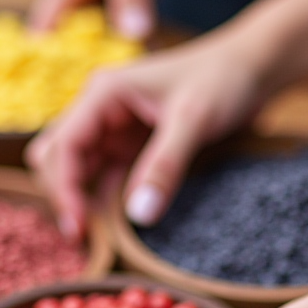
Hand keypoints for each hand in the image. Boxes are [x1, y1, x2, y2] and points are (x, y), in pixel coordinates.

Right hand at [26, 30, 267, 239]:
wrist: (251, 67)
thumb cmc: (223, 80)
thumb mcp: (194, 121)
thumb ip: (165, 166)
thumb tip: (139, 215)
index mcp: (104, 93)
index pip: (63, 146)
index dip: (63, 189)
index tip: (79, 227)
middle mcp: (99, 110)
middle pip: (56, 158)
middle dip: (62, 195)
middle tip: (82, 238)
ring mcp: (112, 129)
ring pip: (75, 169)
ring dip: (78, 200)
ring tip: (93, 239)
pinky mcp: (129, 147)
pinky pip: (102, 178)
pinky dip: (100, 201)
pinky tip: (112, 228)